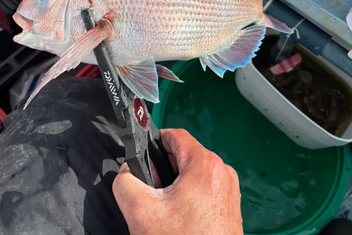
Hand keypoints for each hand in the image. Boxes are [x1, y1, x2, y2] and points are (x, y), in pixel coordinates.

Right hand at [112, 128, 242, 234]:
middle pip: (184, 155)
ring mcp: (228, 190)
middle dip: (164, 168)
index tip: (143, 156)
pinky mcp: (229, 207)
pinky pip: (204, 189)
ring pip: (193, 173)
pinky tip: (178, 219)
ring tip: (164, 209)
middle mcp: (222, 173)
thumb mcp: (141, 211)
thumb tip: (127, 171)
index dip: (155, 141)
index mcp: (205, 164)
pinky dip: (188, 197)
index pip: (175, 136)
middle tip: (151, 190)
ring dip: (175, 185)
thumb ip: (125, 182)